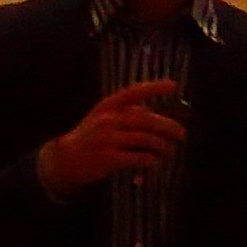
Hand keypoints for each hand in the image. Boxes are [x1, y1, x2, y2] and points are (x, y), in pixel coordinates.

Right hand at [37, 79, 185, 196]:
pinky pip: (137, 157)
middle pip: (146, 119)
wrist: (65, 159)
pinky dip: (150, 159)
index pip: (133, 92)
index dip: (154, 87)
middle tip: (182, 133)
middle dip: (168, 126)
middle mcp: (107, 120)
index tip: (174, 86)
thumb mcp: (103, 118)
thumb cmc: (91, 137)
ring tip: (170, 150)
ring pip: (144, 139)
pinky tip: (155, 161)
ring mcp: (106, 139)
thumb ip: (127, 113)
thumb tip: (160, 116)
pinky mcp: (107, 158)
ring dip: (162, 145)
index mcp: (107, 106)